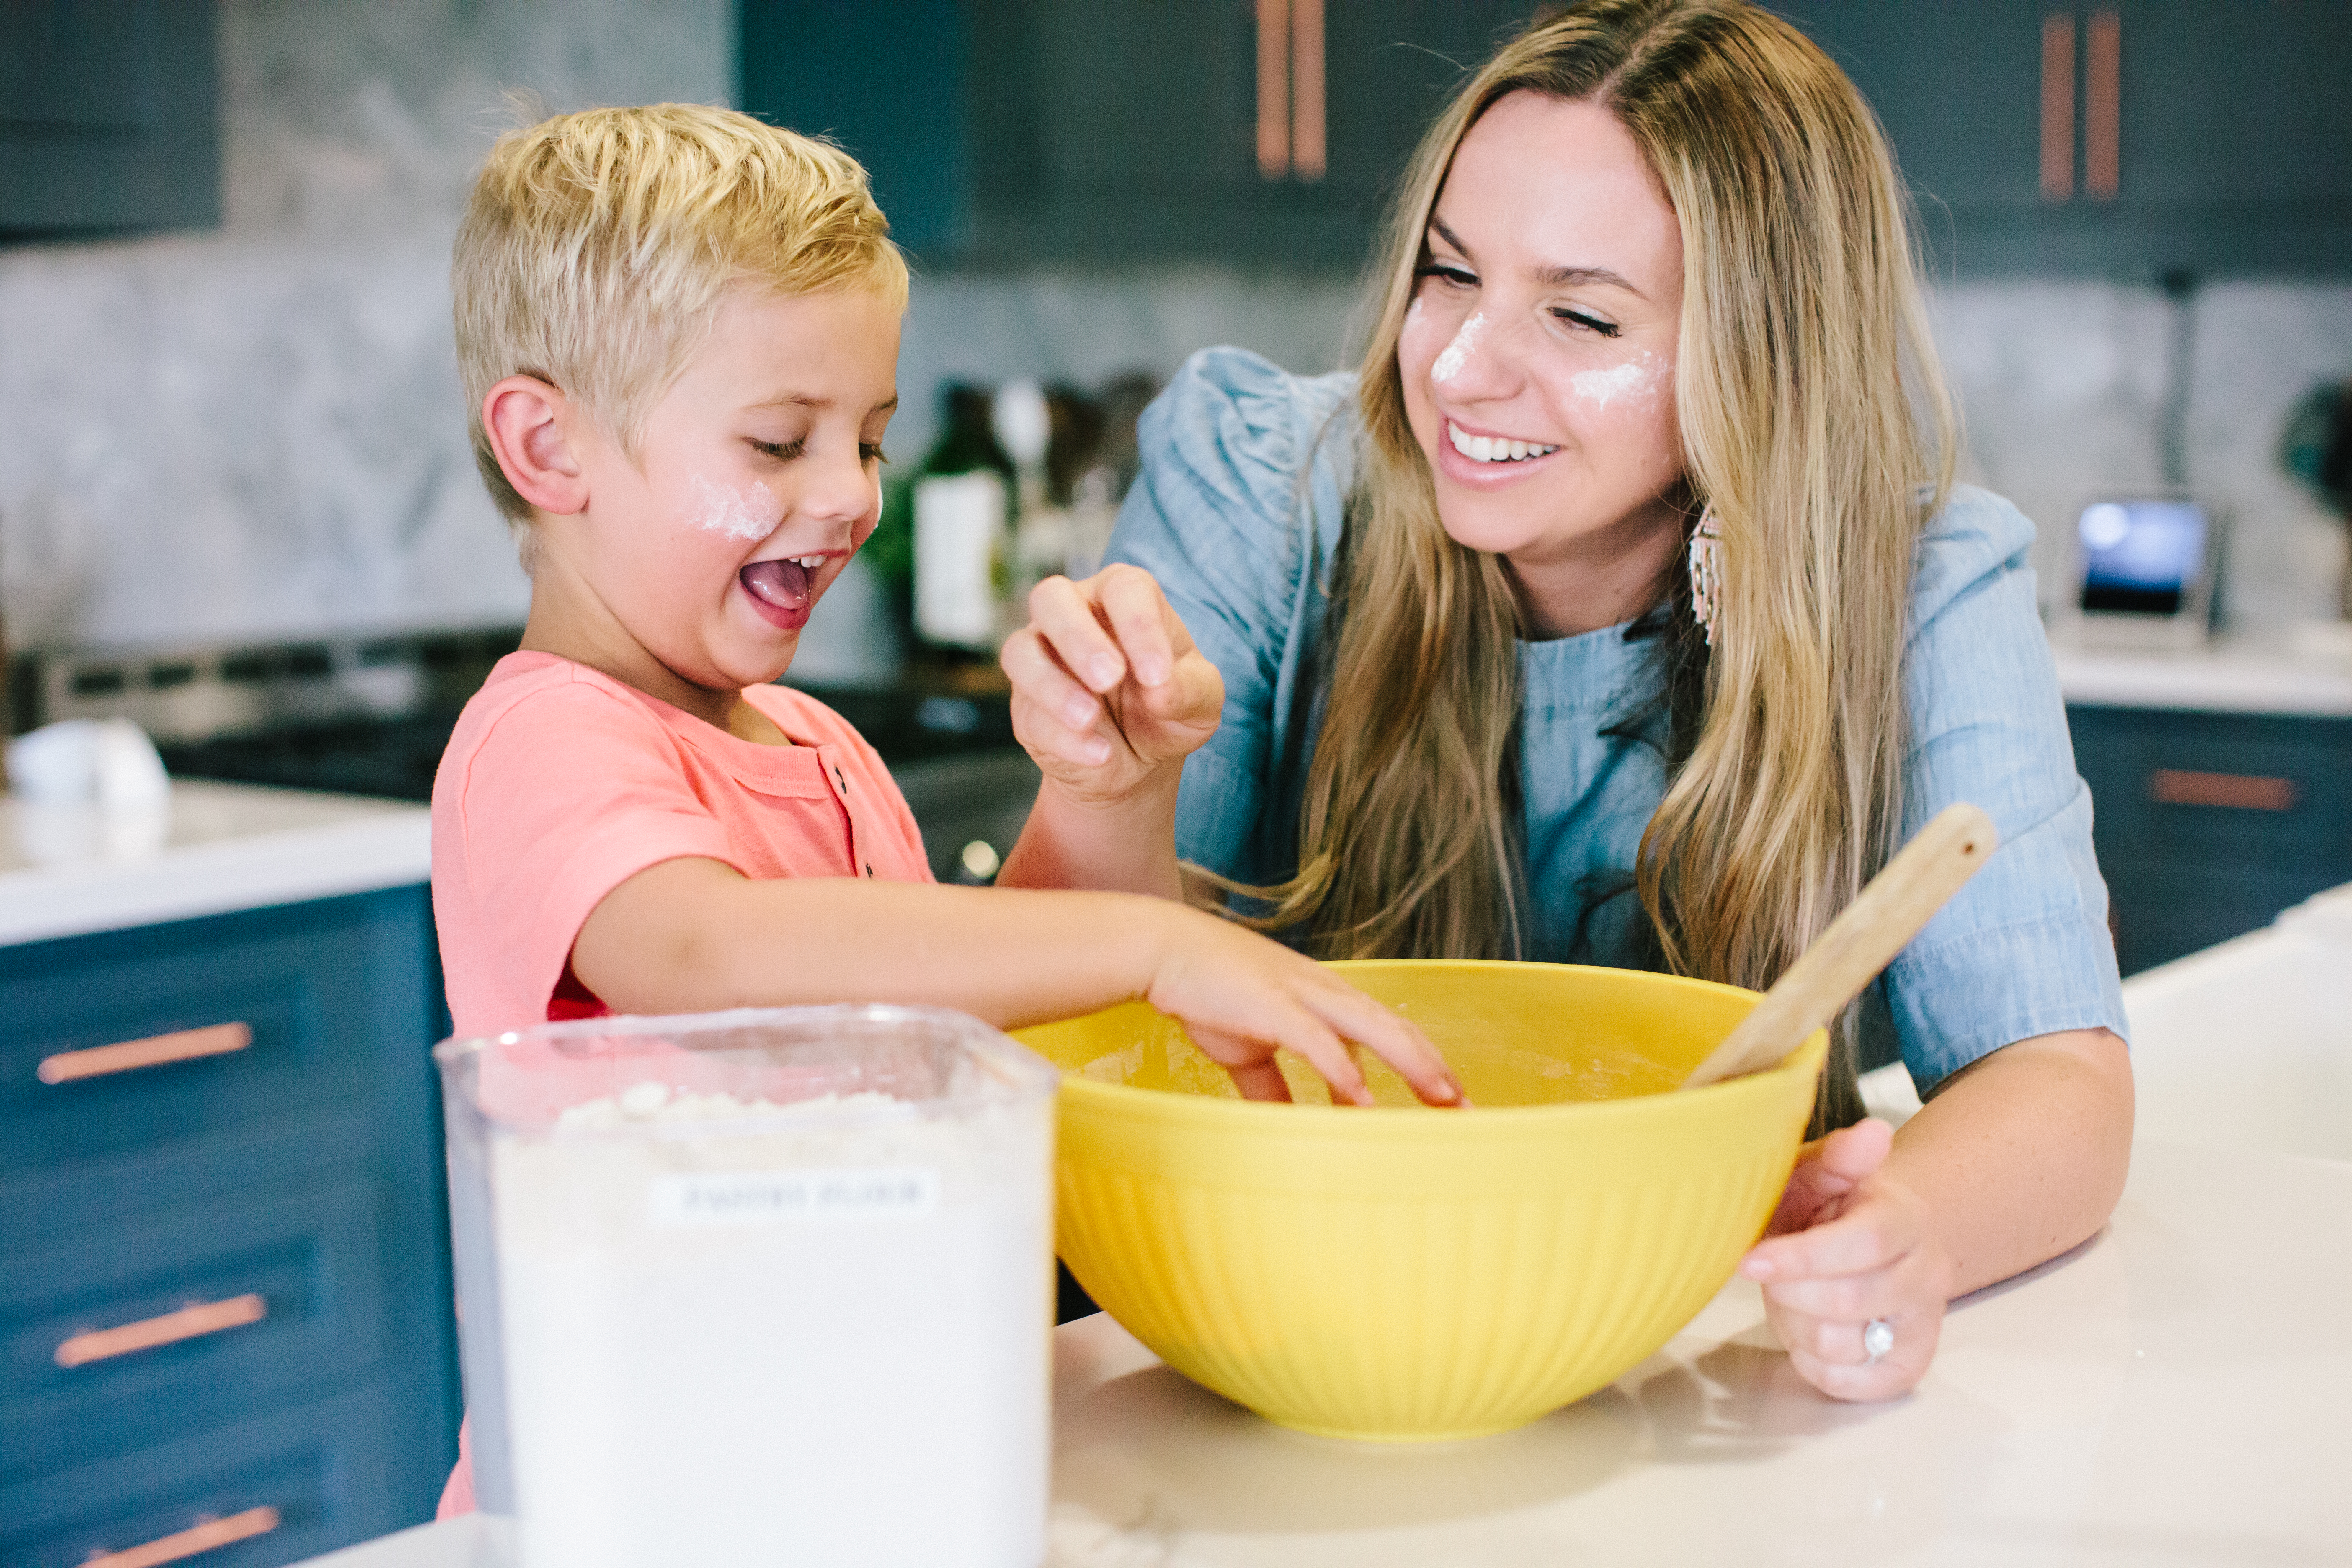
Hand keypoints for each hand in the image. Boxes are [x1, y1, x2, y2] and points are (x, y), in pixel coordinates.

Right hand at [1001, 566, 1222, 806]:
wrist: (1138, 760)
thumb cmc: (1170, 708)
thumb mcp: (1200, 702)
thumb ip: (1190, 689)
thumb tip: (1158, 689)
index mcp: (1125, 598)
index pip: (1125, 591)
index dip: (1138, 627)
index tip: (1156, 675)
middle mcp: (1074, 613)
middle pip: (1051, 598)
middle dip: (1078, 637)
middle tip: (1108, 678)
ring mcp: (1041, 655)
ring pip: (1019, 650)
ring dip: (1052, 685)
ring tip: (1089, 719)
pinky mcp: (1026, 703)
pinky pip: (1028, 711)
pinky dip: (1062, 736)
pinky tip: (1100, 755)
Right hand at [1145, 904, 1465, 1108]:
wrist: (1163, 949)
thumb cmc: (1206, 990)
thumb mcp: (1246, 1047)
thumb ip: (1270, 1085)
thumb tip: (1286, 1121)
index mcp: (1324, 999)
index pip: (1388, 1029)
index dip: (1423, 1060)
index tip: (1450, 1098)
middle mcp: (1324, 992)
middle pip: (1395, 1028)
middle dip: (1434, 1067)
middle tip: (1466, 1107)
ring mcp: (1301, 995)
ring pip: (1372, 1028)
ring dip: (1410, 1062)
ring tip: (1440, 1097)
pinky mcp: (1272, 1006)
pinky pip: (1316, 1040)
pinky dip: (1341, 1068)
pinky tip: (1362, 1097)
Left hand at [1739, 1119, 1952, 1400]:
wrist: (1867, 1243)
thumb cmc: (1829, 1205)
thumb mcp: (1821, 1170)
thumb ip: (1839, 1157)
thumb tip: (1873, 1132)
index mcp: (1905, 1218)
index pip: (1862, 1244)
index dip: (1801, 1258)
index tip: (1748, 1260)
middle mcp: (1927, 1274)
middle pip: (1849, 1301)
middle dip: (1790, 1292)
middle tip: (1769, 1273)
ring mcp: (1921, 1324)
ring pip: (1843, 1345)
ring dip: (1796, 1326)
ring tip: (1794, 1298)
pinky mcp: (1907, 1366)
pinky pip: (1851, 1384)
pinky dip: (1815, 1364)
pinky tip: (1808, 1332)